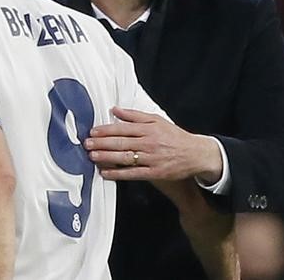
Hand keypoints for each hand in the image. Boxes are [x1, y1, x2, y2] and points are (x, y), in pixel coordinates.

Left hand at [85, 107, 222, 181]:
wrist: (195, 154)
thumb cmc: (174, 136)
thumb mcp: (157, 120)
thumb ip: (135, 115)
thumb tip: (115, 110)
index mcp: (149, 129)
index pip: (123, 128)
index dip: (107, 130)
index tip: (93, 132)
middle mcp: (149, 143)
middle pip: (122, 142)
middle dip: (102, 143)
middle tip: (87, 144)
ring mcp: (151, 158)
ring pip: (125, 158)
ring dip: (107, 157)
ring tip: (92, 156)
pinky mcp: (154, 173)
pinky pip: (133, 173)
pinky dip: (118, 174)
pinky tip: (106, 173)